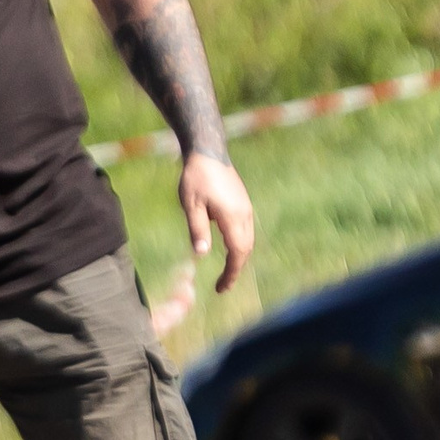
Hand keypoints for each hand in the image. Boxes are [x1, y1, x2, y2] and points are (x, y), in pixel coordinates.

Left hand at [179, 153, 255, 292]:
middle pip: (246, 248)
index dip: (231, 272)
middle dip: (236, 268)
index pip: (237, 252)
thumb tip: (201, 255)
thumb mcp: (191, 205)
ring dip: (239, 256)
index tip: (221, 288)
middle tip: (222, 285)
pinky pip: (246, 229)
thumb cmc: (196, 178)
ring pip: (248, 239)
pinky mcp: (243, 202)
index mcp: (232, 216)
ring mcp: (246, 207)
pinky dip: (240, 244)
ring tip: (226, 270)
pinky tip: (228, 247)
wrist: (209, 152)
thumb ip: (197, 229)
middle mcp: (244, 214)